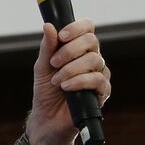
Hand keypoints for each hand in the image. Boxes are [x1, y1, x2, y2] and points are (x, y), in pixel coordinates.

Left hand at [26, 20, 110, 144]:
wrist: (47, 119)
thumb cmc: (46, 91)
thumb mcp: (42, 67)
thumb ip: (47, 47)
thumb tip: (49, 25)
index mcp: (79, 50)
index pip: (88, 29)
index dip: (77, 28)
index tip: (62, 36)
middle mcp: (92, 59)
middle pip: (92, 41)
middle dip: (70, 50)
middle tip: (54, 63)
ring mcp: (100, 75)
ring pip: (94, 60)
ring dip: (71, 69)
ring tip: (56, 81)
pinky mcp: (102, 92)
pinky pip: (97, 79)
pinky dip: (79, 81)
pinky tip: (66, 87)